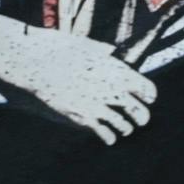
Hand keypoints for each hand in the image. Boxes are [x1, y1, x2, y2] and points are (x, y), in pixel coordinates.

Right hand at [0, 15, 157, 141]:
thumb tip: (110, 50)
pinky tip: (109, 139)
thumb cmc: (58, 49)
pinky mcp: (83, 118)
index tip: (148, 98)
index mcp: (117, 70)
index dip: (148, 95)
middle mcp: (112, 90)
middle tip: (141, 120)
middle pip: (139, 111)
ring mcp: (98, 105)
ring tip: (125, 130)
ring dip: (126, 128)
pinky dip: (109, 137)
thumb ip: (103, 51)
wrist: (35, 64)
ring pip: (124, 125)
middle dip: (142, 116)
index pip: (147, 89)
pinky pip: (104, 133)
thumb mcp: (86, 44)